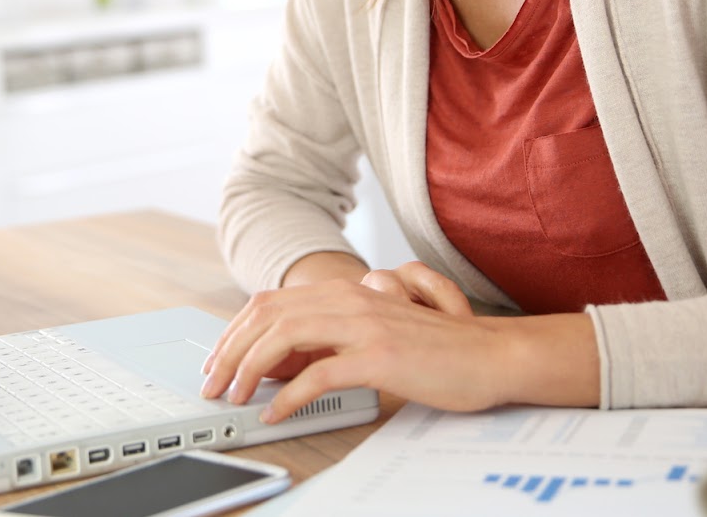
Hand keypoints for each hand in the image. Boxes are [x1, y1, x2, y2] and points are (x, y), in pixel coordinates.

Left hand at [201, 261, 514, 420]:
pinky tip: (276, 413)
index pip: (271, 303)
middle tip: (214, 383)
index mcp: (346, 293)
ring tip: (235, 397)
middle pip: (267, 317)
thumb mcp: (378, 331)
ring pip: (283, 338)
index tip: (219, 360)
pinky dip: (288, 397)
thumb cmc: (439, 350)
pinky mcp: (379, 356)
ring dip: (249, 370)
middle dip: (231, 351)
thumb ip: (337, 334)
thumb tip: (289, 360)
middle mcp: (350, 300)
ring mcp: (364, 326)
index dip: (236, 331)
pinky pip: (318, 374)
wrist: (492, 355)